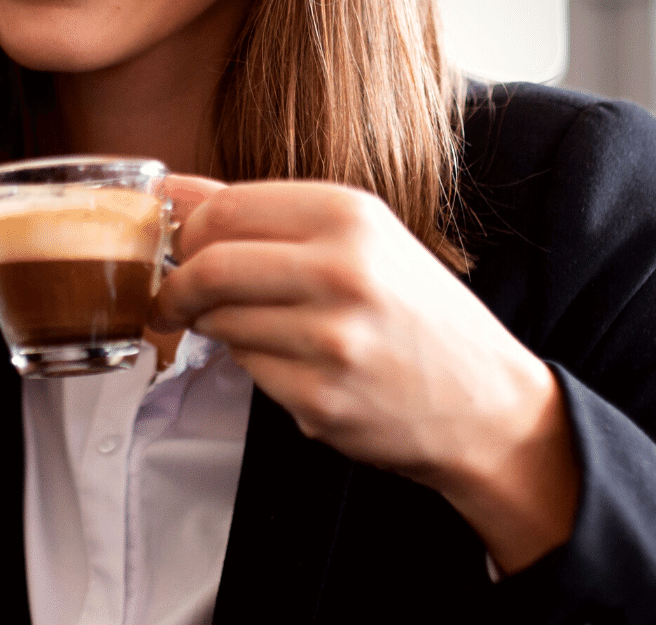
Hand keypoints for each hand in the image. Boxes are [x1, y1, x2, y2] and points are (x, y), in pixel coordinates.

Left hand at [152, 175, 579, 573]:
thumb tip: (172, 191)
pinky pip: (248, 371)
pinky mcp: (320, 398)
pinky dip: (253, 366)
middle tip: (173, 300)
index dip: (187, 233)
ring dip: (217, 328)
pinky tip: (293, 363)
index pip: (224, 209)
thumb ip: (262, 212)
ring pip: (220, 323)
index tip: (180, 250)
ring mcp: (332, 339)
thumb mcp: (357, 239)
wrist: (484, 402)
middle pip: (209, 267)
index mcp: (350, 216)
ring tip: (254, 327)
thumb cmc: (414, 313)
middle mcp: (343, 271)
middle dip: (176, 287)